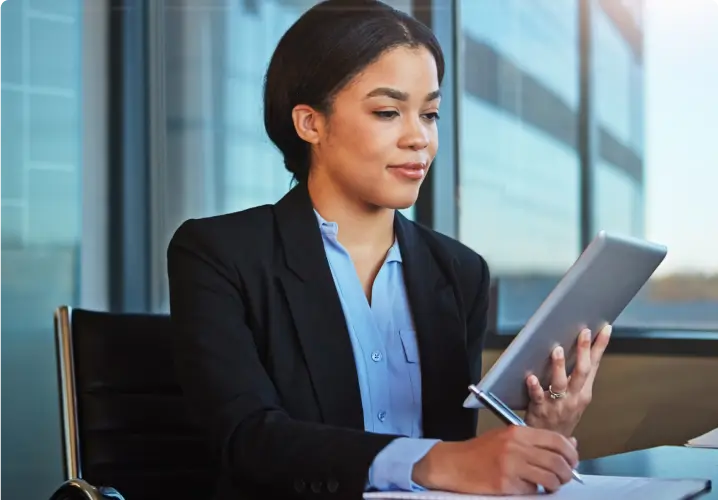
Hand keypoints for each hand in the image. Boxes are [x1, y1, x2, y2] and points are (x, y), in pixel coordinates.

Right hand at [412, 426, 578, 494]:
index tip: (572, 461)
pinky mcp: (506, 484)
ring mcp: (511, 466)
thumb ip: (537, 440)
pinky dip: (536, 492)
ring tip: (550, 485)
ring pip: (550, 478)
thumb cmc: (481, 451)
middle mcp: (515, 447)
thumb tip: (570, 443)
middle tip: (565, 477)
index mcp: (517, 432)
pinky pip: (533, 491)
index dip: (571, 453)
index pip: (557, 440)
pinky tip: (529, 488)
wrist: (455, 464)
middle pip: (557, 461)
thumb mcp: (508, 437)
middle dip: (567, 472)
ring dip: (556, 484)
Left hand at [525, 324, 611, 436]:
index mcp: (584, 392)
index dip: (600, 347)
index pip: (594, 365)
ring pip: (560, 383)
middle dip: (584, 351)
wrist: (553, 445)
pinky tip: (531, 377)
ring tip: (558, 351)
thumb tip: (579, 349)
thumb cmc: (563, 417)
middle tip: (583, 332)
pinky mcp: (540, 409)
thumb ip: (577, 378)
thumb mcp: (577, 399)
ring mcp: (557, 404)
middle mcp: (574, 397)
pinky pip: (538, 397)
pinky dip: (534, 387)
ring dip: (559, 367)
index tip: (605, 328)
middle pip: (582, 372)